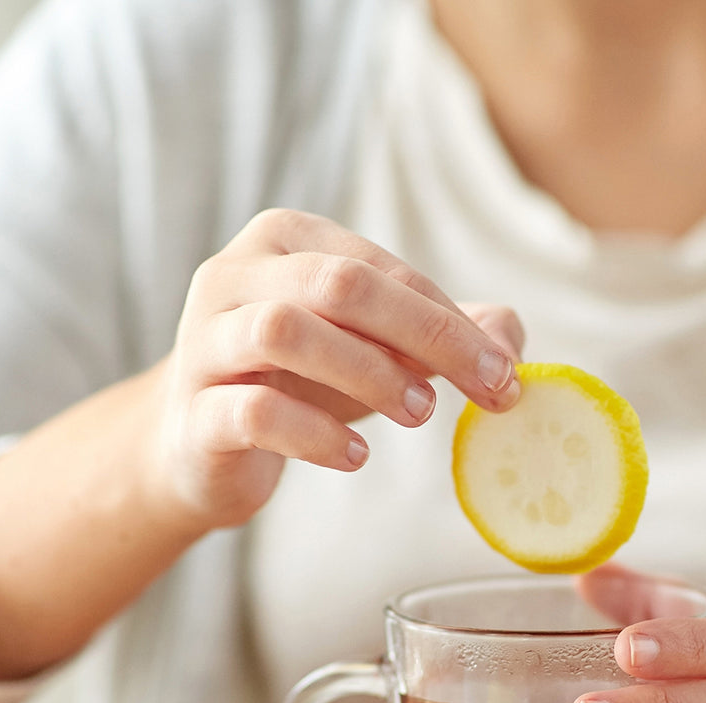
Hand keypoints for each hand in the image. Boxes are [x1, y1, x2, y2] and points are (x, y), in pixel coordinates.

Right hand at [146, 208, 523, 531]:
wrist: (198, 448)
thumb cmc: (294, 388)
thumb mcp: (370, 354)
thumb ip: (437, 339)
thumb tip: (511, 337)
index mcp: (284, 242)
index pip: (379, 268)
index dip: (449, 319)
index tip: (504, 372)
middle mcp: (233, 276)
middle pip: (338, 285)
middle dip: (425, 336)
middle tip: (483, 389)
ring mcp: (204, 342)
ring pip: (284, 330)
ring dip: (368, 374)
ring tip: (420, 416)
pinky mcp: (194, 412)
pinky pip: (254, 410)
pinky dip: (315, 434)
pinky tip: (356, 458)